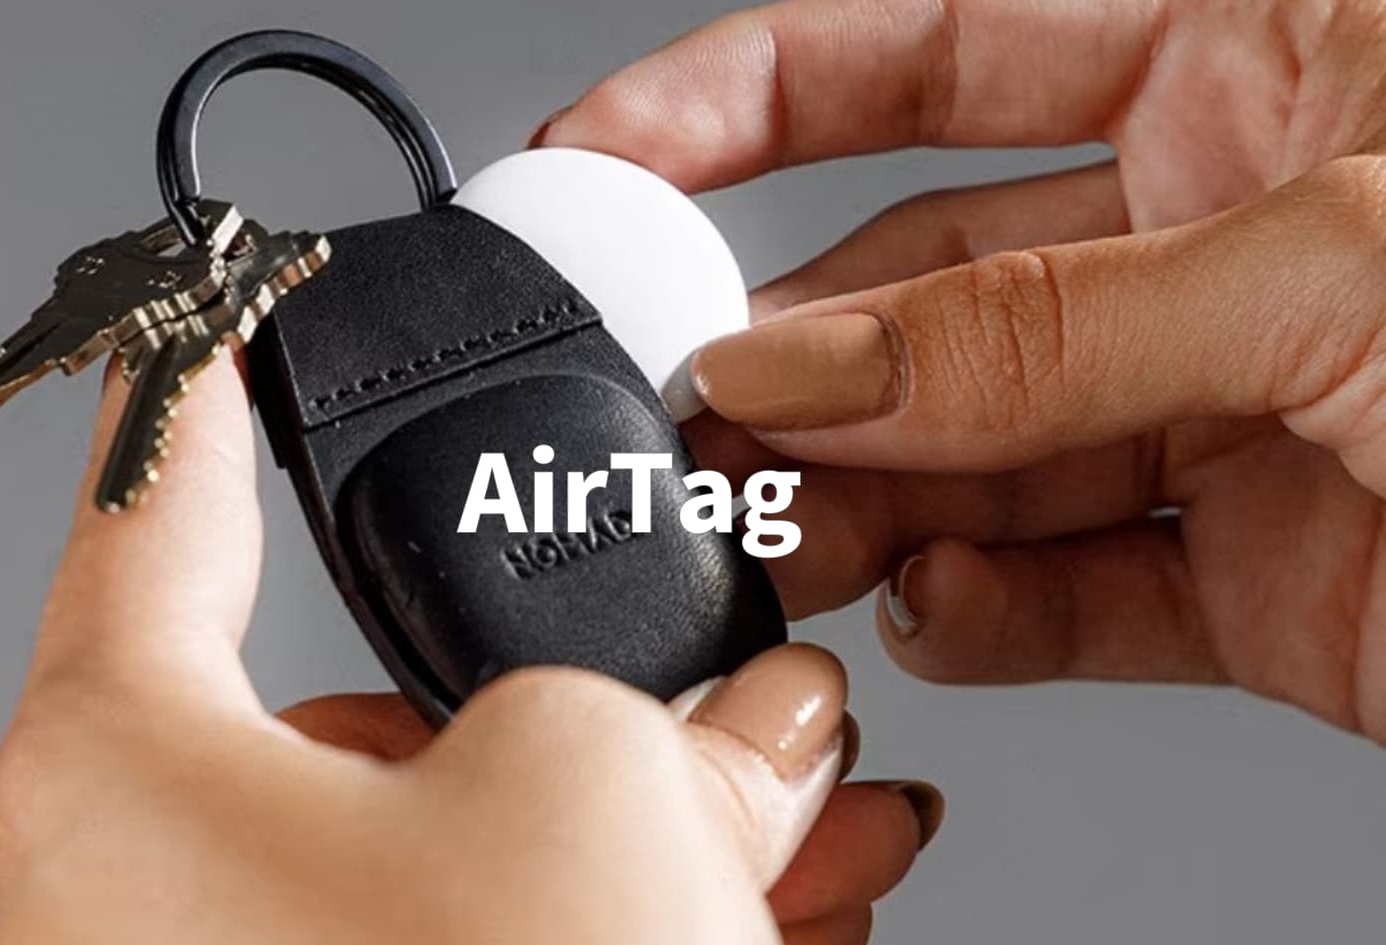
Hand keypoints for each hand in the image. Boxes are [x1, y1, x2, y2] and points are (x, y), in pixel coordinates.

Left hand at [0, 353, 937, 944]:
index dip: (194, 392)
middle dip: (570, 698)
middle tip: (716, 690)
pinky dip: (621, 922)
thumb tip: (760, 727)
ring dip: (642, 823)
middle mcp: (157, 906)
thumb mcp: (602, 787)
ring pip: (466, 861)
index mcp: (131, 778)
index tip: (212, 328)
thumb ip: (674, 714)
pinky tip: (782, 910)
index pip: (147, 508)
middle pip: (374, 724)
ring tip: (807, 808)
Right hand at [534, 0, 1385, 743]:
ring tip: (779, 541)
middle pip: (924, 291)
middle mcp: (1220, 244)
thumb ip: (1049, 324)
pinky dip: (975, 616)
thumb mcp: (1342, 259)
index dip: (747, 97)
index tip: (606, 158)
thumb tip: (809, 362)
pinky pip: (1063, 598)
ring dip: (857, 507)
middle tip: (688, 422)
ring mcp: (1223, 417)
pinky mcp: (1246, 580)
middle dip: (791, 359)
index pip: (935, 53)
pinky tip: (935, 606)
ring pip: (971, 460)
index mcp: (1258, 72)